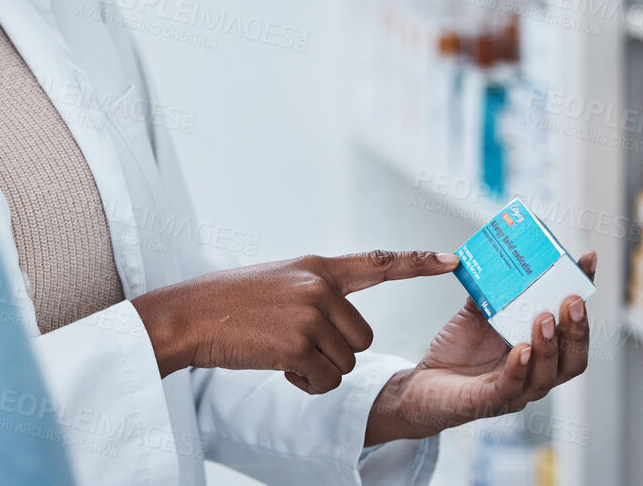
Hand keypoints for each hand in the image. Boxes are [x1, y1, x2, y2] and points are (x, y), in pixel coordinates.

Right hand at [131, 250, 459, 392]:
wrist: (189, 316)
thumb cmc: (228, 303)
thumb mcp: (279, 281)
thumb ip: (314, 292)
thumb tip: (340, 321)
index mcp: (316, 266)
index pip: (377, 262)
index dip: (418, 262)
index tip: (453, 259)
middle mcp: (318, 286)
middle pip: (363, 336)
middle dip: (338, 352)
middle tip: (298, 348)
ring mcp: (309, 315)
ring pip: (347, 362)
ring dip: (319, 370)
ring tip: (282, 355)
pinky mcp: (298, 346)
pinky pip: (326, 380)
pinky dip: (306, 383)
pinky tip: (279, 368)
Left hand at [364, 252, 596, 444]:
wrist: (424, 384)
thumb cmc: (457, 352)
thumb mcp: (476, 314)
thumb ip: (492, 291)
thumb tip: (501, 257)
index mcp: (539, 350)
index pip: (572, 327)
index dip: (583, 295)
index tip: (588, 261)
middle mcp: (536, 372)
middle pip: (573, 358)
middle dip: (577, 330)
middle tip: (572, 300)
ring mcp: (516, 390)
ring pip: (547, 375)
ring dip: (550, 347)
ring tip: (545, 319)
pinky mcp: (488, 400)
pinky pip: (510, 387)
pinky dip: (518, 369)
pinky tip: (521, 350)